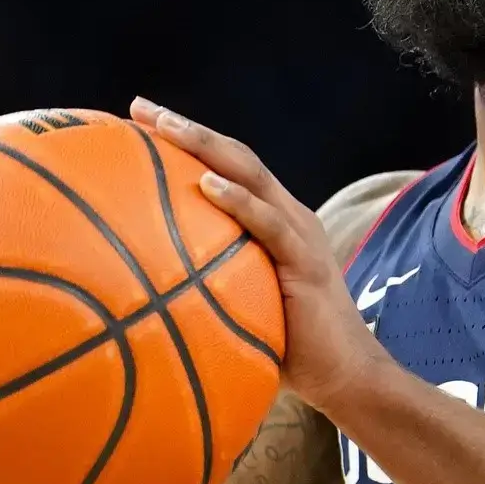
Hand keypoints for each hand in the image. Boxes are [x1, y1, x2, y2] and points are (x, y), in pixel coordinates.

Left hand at [129, 98, 391, 414]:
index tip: (139, 119)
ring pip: (249, 175)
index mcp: (272, 220)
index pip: (227, 168)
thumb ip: (208, 282)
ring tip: (167, 127)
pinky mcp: (305, 260)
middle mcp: (287, 215)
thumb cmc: (287, 346)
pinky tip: (207, 184)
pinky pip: (269, 224)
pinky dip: (239, 201)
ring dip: (206, 147)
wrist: (345, 375)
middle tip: (142, 108)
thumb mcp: (240, 301)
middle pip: (235, 157)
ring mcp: (299, 234)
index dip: (187, 141)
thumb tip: (143, 290)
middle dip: (188, 129)